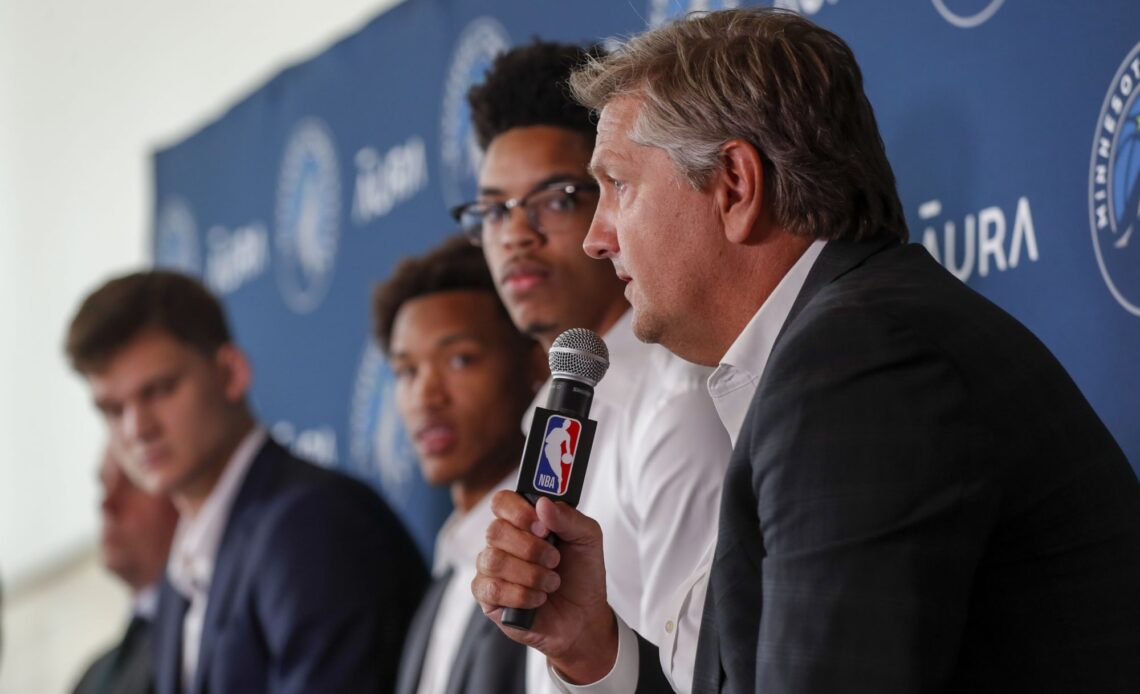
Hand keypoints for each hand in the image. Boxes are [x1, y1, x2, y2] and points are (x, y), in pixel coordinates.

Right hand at [471, 491, 617, 683]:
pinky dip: (522, 595)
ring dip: (531, 574)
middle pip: (495, 531)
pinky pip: (492, 588)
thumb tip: (543, 503)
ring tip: (551, 583)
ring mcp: (491, 569)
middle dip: (531, 549)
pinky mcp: (487, 597)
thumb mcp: (587, 539)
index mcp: (522, 521)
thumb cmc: (582, 574)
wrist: (584, 617)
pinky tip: (538, 599)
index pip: (502, 502)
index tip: (543, 528)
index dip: (519, 512)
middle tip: (554, 560)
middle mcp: (502, 542)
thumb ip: (568, 517)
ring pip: (494, 560)